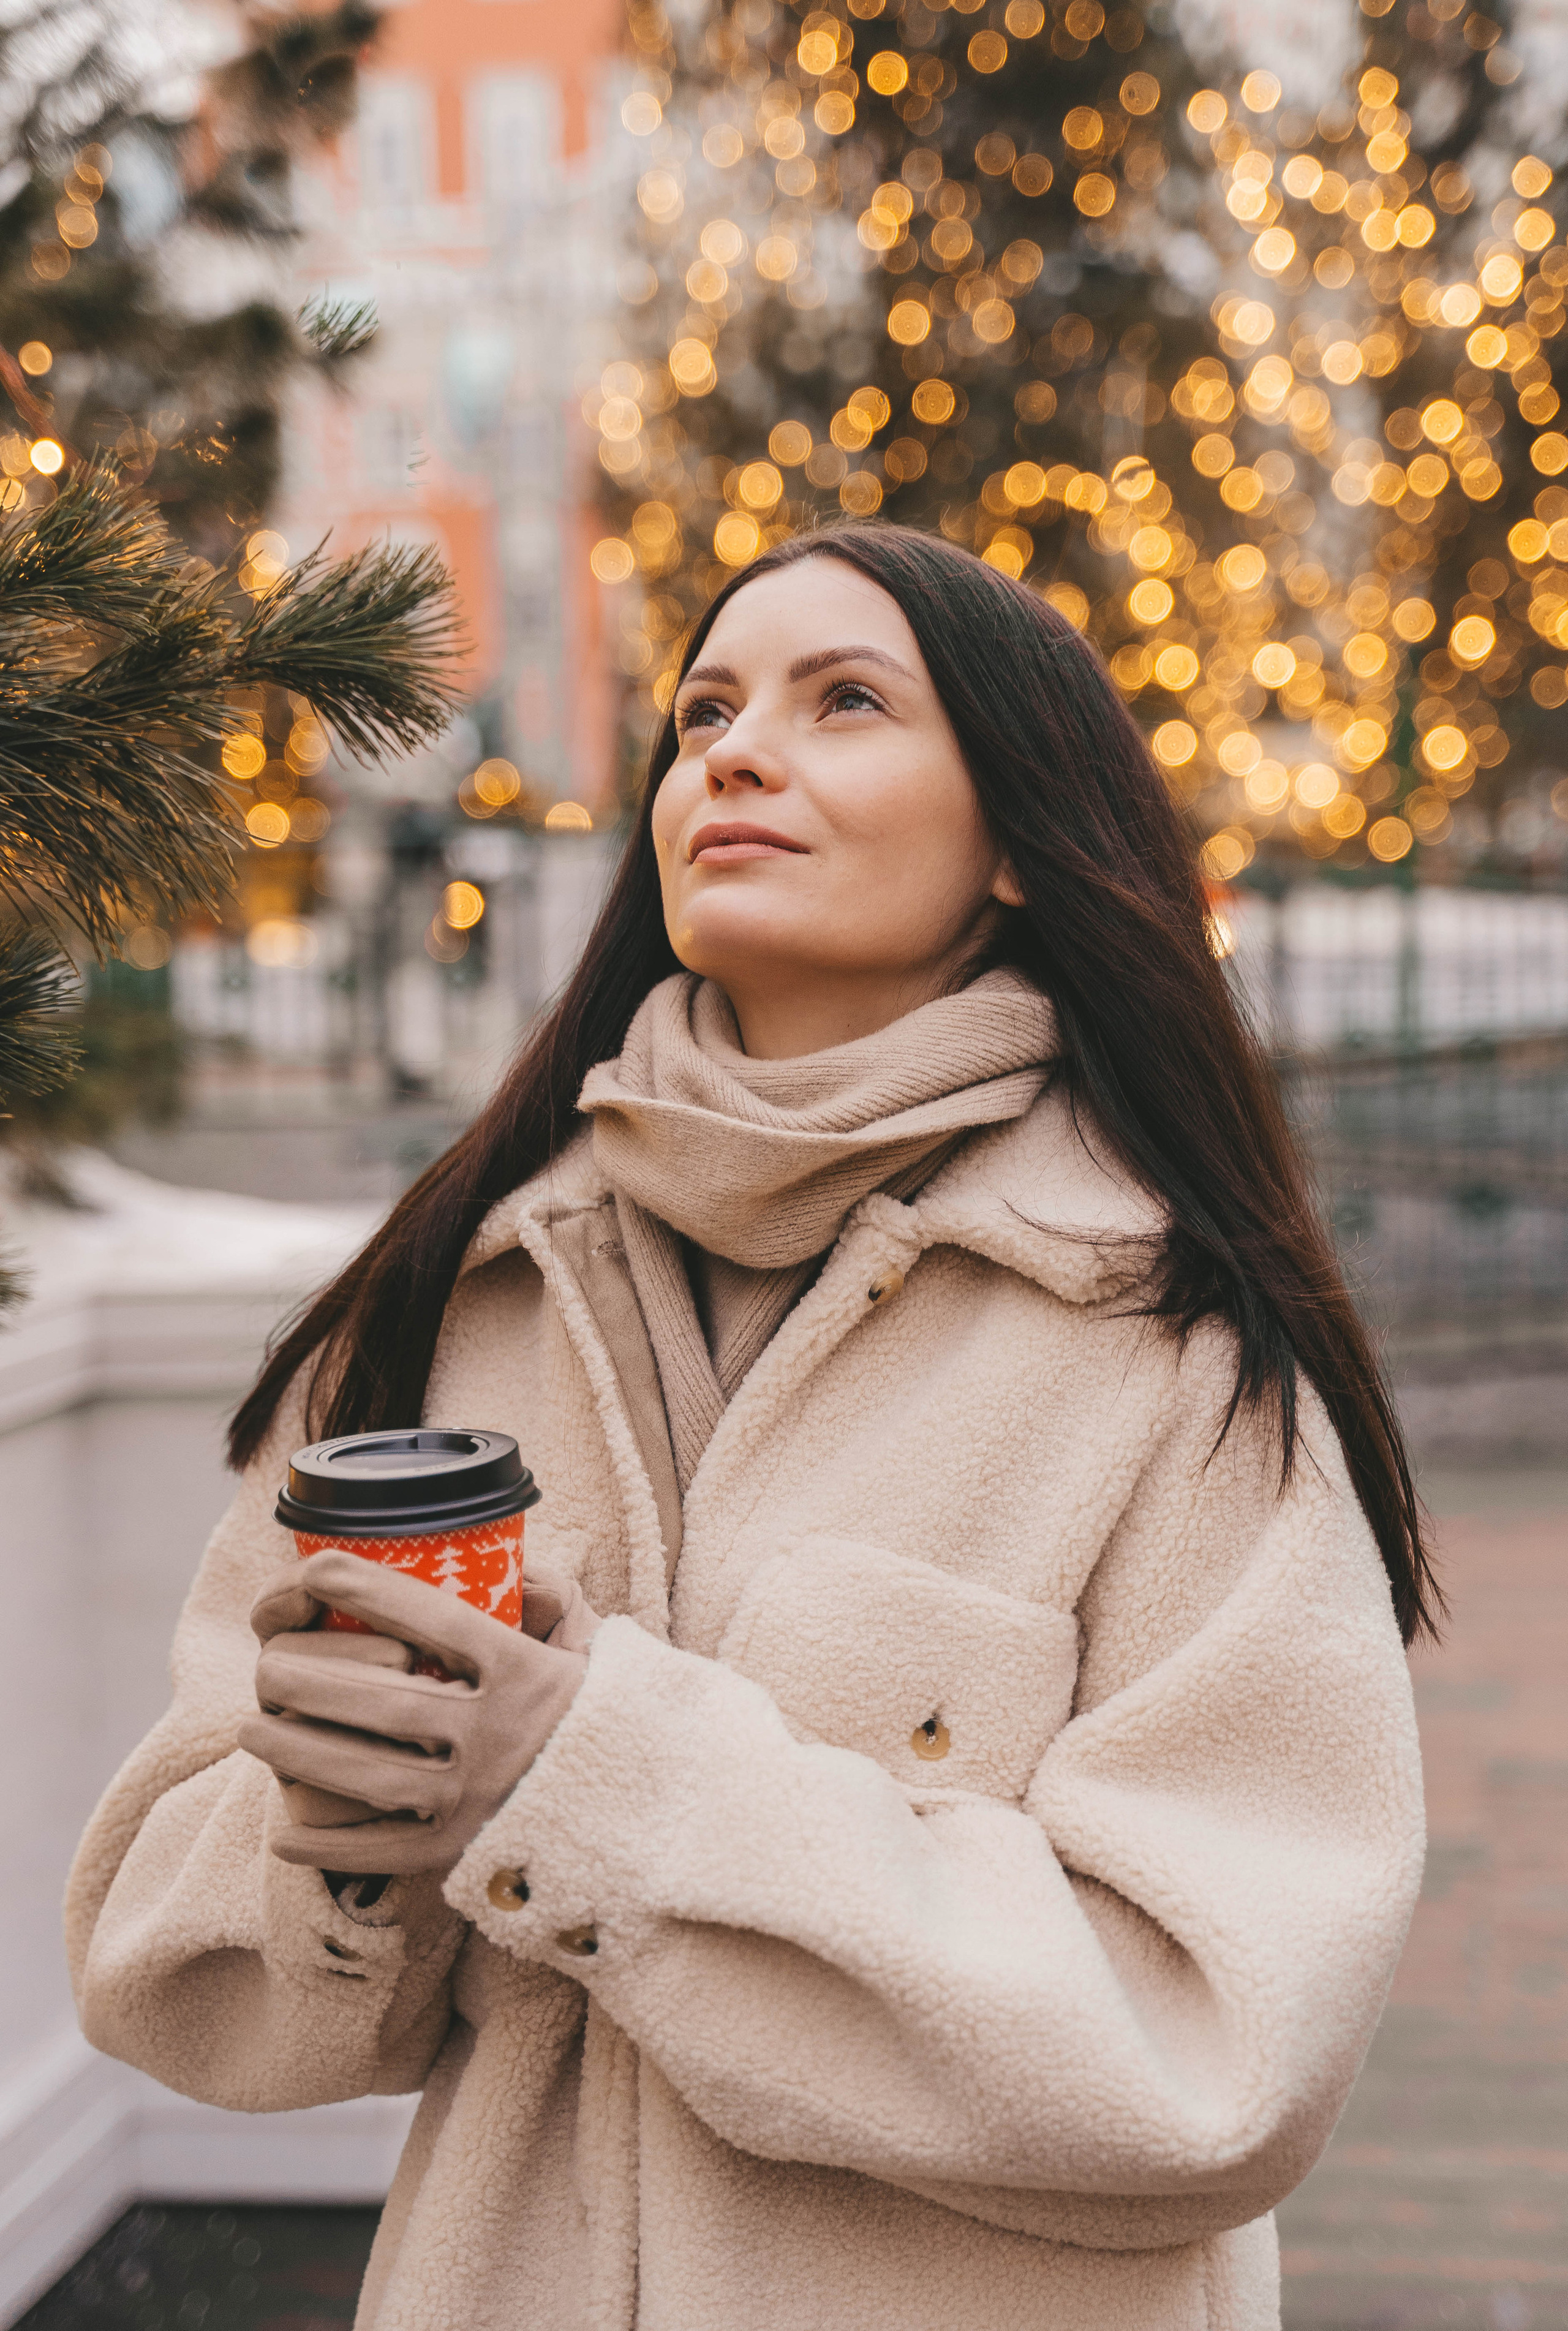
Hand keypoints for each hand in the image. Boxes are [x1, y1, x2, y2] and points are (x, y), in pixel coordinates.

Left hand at [239, 1551, 597, 1872]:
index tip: (315, 1567)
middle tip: (264, 1668)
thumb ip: (552, 1599)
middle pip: (380, 1700)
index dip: (366, 1588)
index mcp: (526, 1672)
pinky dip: (324, 1844)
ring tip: (254, 1730)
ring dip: (296, 1751)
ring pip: (365, 1773)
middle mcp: (499, 1734)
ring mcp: (477, 1799)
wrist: (655, 1812)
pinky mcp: (464, 1855)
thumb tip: (510, 1568)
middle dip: (306, 1680)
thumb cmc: (607, 1714)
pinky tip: (283, 1830)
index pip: (432, 1618)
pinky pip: (378, 1852)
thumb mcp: (593, 1646)